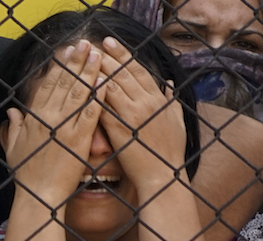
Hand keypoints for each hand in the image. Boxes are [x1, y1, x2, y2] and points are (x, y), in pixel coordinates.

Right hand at [0, 40, 103, 204]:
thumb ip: (14, 126)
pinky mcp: (79, 140)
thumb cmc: (26, 174)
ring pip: (78, 93)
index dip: (58, 66)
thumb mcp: (14, 147)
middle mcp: (49, 118)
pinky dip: (97, 97)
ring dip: (88, 71)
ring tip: (97, 54)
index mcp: (34, 117)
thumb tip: (13, 111)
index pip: (48, 85)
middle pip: (64, 83)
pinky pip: (90, 114)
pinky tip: (105, 82)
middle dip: (75, 61)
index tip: (67, 51)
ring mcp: (64, 127)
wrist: (39, 196)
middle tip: (85, 42)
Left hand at [98, 37, 186, 186]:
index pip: (138, 70)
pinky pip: (105, 108)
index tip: (111, 43)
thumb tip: (169, 83)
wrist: (163, 176)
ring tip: (85, 59)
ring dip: (98, 70)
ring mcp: (133, 116)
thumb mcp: (177, 122)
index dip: (123, 55)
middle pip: (123, 74)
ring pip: (113, 86)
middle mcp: (146, 104)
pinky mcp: (120, 130)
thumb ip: (171, 100)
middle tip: (93, 44)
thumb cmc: (171, 152)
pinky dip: (95, 95)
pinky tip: (85, 85)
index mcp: (158, 100)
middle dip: (107, 56)